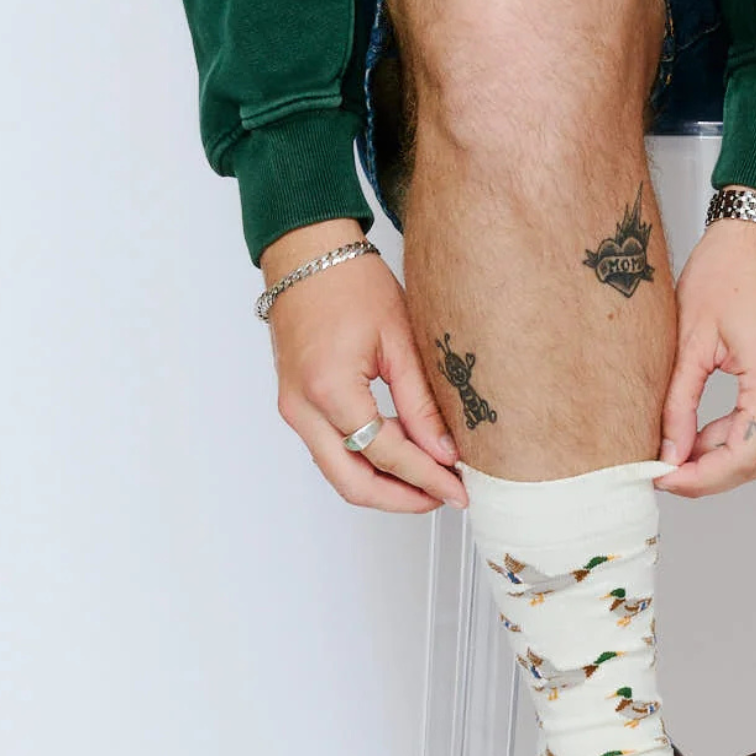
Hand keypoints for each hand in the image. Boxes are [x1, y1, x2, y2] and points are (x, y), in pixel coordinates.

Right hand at [261, 219, 466, 513]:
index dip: (427, 478)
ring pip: (339, 474)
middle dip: (402, 499)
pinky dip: (367, 464)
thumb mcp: (399, 340)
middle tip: (445, 497)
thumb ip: (421, 403)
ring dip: (385, 485)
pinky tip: (404, 458)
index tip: (459, 489)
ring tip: (432, 480)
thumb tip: (444, 452)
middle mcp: (303, 408)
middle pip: (353, 483)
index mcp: (330, 388)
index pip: (386, 454)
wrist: (307, 256)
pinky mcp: (298, 407)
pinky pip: (332, 452)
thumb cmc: (350, 283)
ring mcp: (295, 410)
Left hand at [656, 217, 755, 497]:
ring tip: (681, 449)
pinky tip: (707, 431)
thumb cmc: (730, 267)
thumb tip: (668, 452)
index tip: (665, 478)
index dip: (701, 478)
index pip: (742, 456)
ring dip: (726, 457)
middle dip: (711, 476)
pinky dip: (741, 436)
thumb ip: (678, 404)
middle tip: (668, 472)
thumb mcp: (689, 340)